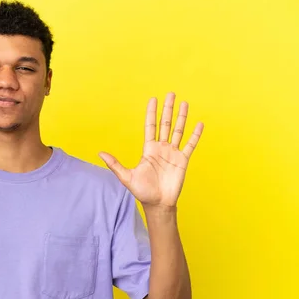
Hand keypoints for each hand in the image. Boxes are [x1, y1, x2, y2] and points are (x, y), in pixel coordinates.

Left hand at [99, 93, 202, 208]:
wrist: (158, 204)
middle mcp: (161, 148)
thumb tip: (99, 153)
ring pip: (178, 130)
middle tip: (171, 94)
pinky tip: (199, 123)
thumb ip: (114, 164)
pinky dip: (195, 134)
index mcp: (149, 149)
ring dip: (182, 117)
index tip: (153, 99)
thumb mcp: (126, 177)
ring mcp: (173, 153)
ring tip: (184, 103)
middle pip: (165, 124)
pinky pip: (190, 145)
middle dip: (168, 109)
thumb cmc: (142, 191)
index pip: (150, 126)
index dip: (151, 113)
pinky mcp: (183, 160)